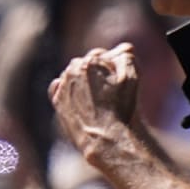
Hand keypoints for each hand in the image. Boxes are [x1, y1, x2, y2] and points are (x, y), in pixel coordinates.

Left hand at [48, 44, 140, 158]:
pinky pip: (58, 87)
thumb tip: (121, 49)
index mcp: (89, 62)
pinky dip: (66, 88)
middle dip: (94, 72)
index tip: (117, 80)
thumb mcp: (132, 76)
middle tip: (107, 90)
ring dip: (81, 81)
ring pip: (71, 75)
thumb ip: (126, 54)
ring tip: (96, 98)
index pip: (99, 55)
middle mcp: (71, 72)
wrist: (107, 139)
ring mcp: (62, 87)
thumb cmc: (122, 108)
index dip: (110, 66)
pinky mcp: (57, 102)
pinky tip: (78, 97)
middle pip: (84, 64)